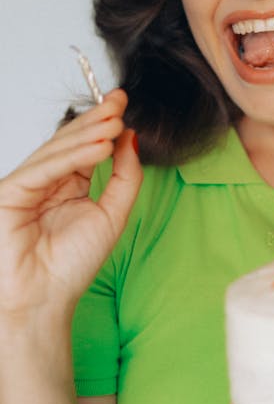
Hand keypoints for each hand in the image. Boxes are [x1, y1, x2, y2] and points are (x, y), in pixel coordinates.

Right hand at [0, 89, 141, 321]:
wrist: (45, 300)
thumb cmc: (72, 266)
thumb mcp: (113, 214)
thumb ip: (125, 176)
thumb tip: (131, 138)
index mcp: (68, 186)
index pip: (86, 147)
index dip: (103, 123)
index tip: (122, 103)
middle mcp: (46, 182)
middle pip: (71, 143)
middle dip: (96, 121)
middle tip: (119, 103)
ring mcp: (26, 186)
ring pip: (58, 152)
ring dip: (88, 135)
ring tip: (115, 124)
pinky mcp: (10, 193)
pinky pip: (45, 169)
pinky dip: (72, 157)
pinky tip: (99, 148)